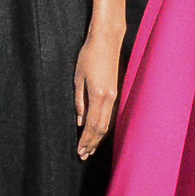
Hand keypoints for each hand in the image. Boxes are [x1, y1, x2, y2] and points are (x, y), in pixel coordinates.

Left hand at [73, 22, 121, 160]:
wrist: (107, 40)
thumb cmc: (89, 56)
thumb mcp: (78, 79)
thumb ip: (79, 101)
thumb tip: (79, 121)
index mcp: (99, 95)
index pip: (92, 125)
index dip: (86, 140)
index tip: (80, 151)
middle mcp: (110, 98)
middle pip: (101, 128)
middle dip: (92, 143)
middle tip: (84, 155)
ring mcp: (115, 95)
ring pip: (107, 123)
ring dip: (98, 137)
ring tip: (90, 148)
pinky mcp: (116, 92)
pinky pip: (110, 115)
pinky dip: (103, 127)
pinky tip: (98, 133)